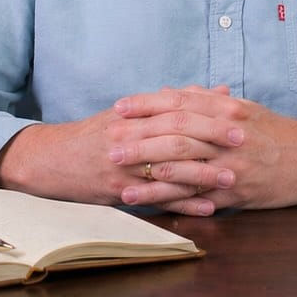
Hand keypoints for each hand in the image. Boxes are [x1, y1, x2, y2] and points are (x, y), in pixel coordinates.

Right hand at [0, 100, 242, 212]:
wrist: (52, 160)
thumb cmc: (98, 133)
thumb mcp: (132, 111)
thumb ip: (175, 101)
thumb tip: (217, 89)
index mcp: (135, 114)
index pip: (178, 108)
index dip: (210, 110)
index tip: (239, 112)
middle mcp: (129, 137)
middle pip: (177, 136)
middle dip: (212, 139)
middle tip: (244, 142)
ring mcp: (123, 166)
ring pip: (169, 170)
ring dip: (203, 175)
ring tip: (233, 178)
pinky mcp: (118, 191)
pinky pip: (157, 199)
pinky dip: (184, 204)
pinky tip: (209, 207)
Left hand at [112, 85, 296, 214]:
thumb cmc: (277, 134)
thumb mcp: (246, 109)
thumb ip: (209, 100)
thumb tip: (173, 91)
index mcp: (230, 109)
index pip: (182, 101)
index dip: (148, 103)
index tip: (120, 107)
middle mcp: (229, 133)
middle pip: (176, 130)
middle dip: (139, 135)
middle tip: (109, 138)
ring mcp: (231, 163)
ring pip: (182, 162)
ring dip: (145, 166)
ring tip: (115, 169)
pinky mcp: (233, 191)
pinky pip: (193, 193)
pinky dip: (164, 195)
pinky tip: (141, 197)